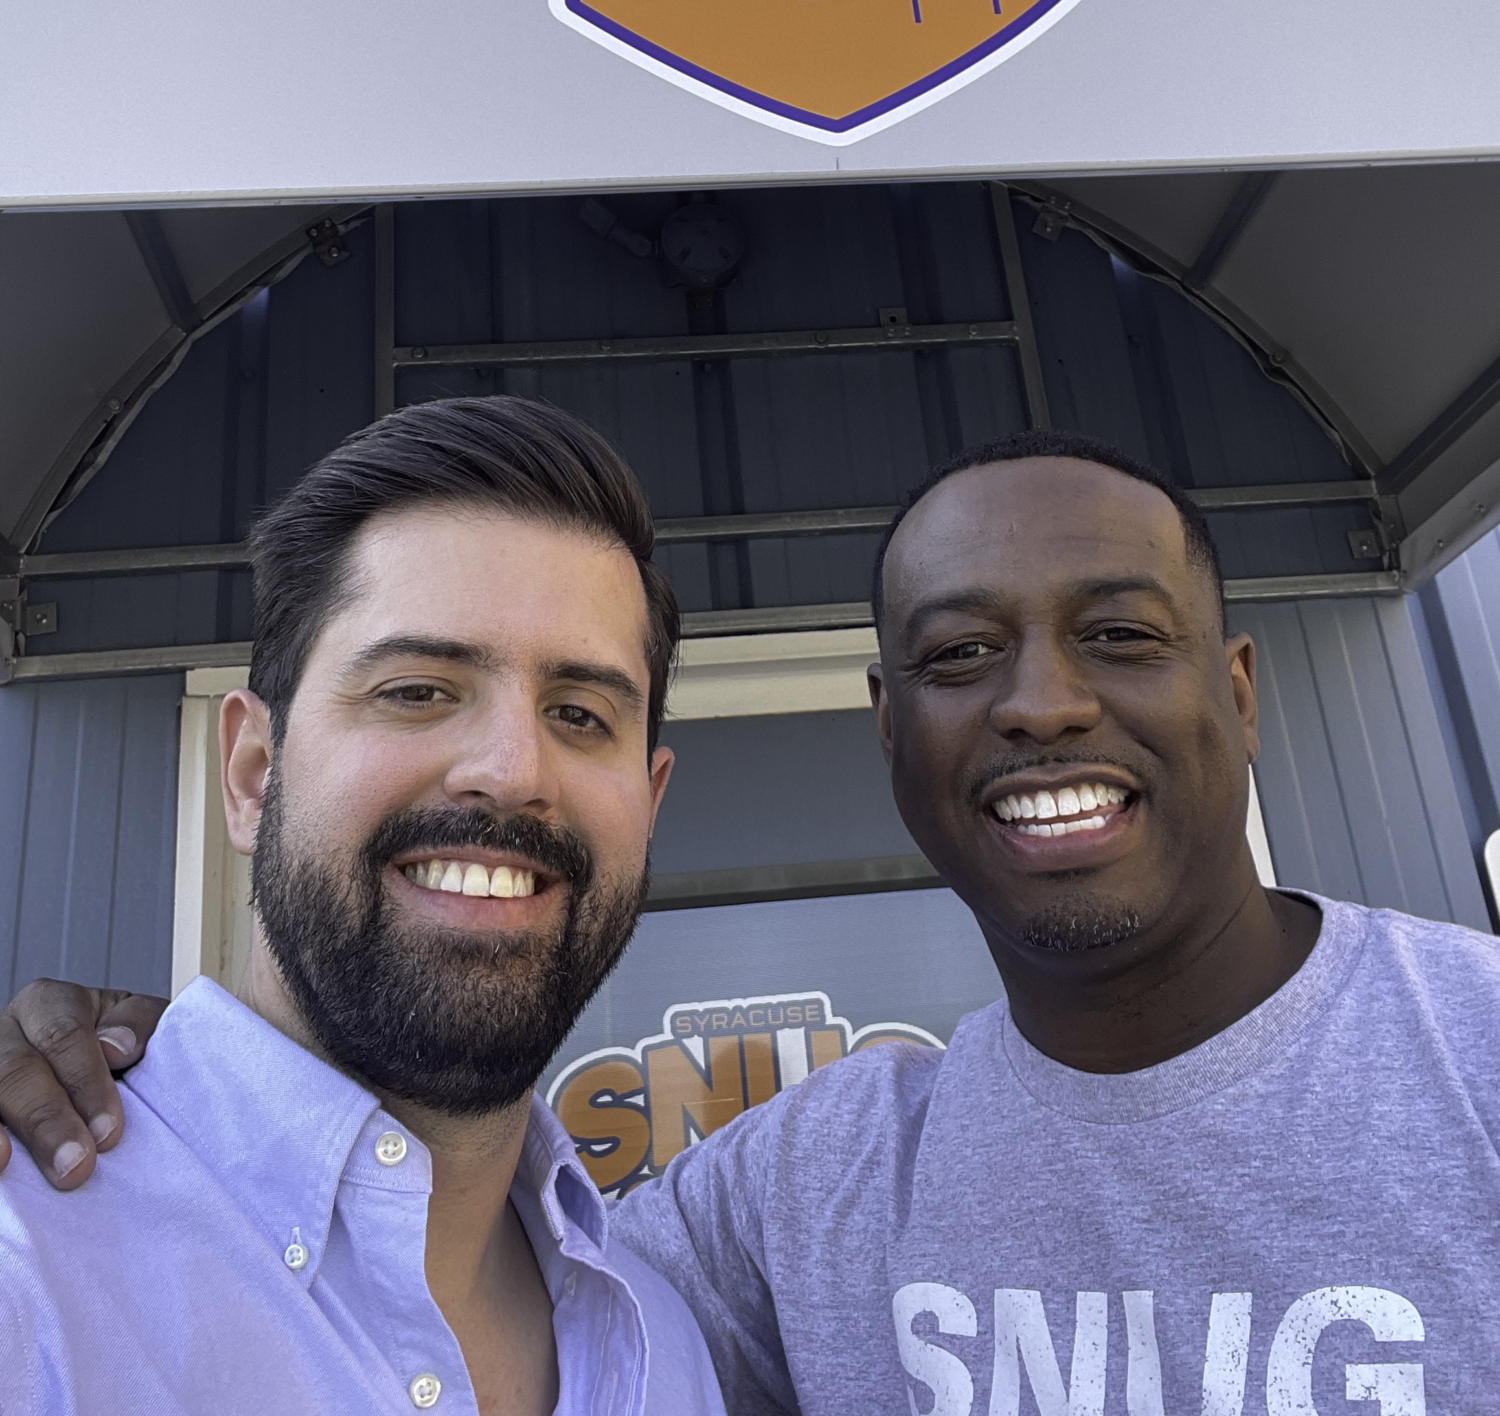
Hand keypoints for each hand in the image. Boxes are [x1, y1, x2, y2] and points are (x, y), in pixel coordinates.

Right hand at [0, 981, 166, 1188]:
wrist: (110, 1069)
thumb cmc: (125, 1048)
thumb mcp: (143, 1025)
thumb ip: (138, 1024)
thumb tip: (115, 1046)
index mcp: (51, 1004)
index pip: (63, 1035)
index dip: (85, 1082)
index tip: (108, 1131)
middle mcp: (8, 1030)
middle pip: (17, 1069)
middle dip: (47, 1118)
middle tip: (76, 1164)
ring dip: (9, 1132)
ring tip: (11, 1164)